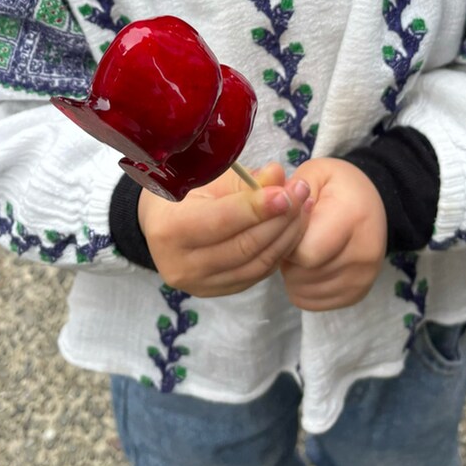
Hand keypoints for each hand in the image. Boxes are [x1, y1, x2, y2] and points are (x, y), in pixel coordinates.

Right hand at [138, 162, 309, 297]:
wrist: (161, 223)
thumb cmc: (184, 192)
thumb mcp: (208, 178)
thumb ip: (244, 180)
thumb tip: (278, 174)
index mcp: (170, 230)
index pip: (222, 221)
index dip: (257, 208)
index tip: (286, 192)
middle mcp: (181, 265)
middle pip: (244, 246)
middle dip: (280, 219)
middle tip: (302, 194)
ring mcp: (199, 284)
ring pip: (256, 264)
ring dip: (286, 235)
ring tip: (304, 208)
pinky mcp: (217, 291)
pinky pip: (257, 274)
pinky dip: (279, 251)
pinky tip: (292, 229)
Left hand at [279, 159, 386, 311]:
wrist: (369, 202)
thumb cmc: (336, 186)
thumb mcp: (314, 173)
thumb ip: (289, 189)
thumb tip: (270, 205)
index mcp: (352, 219)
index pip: (304, 252)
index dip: (286, 240)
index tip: (287, 225)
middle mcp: (364, 253)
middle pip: (303, 274)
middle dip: (288, 257)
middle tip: (293, 237)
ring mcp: (364, 278)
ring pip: (303, 291)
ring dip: (293, 273)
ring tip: (302, 248)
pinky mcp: (358, 294)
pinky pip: (311, 302)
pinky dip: (302, 287)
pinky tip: (309, 265)